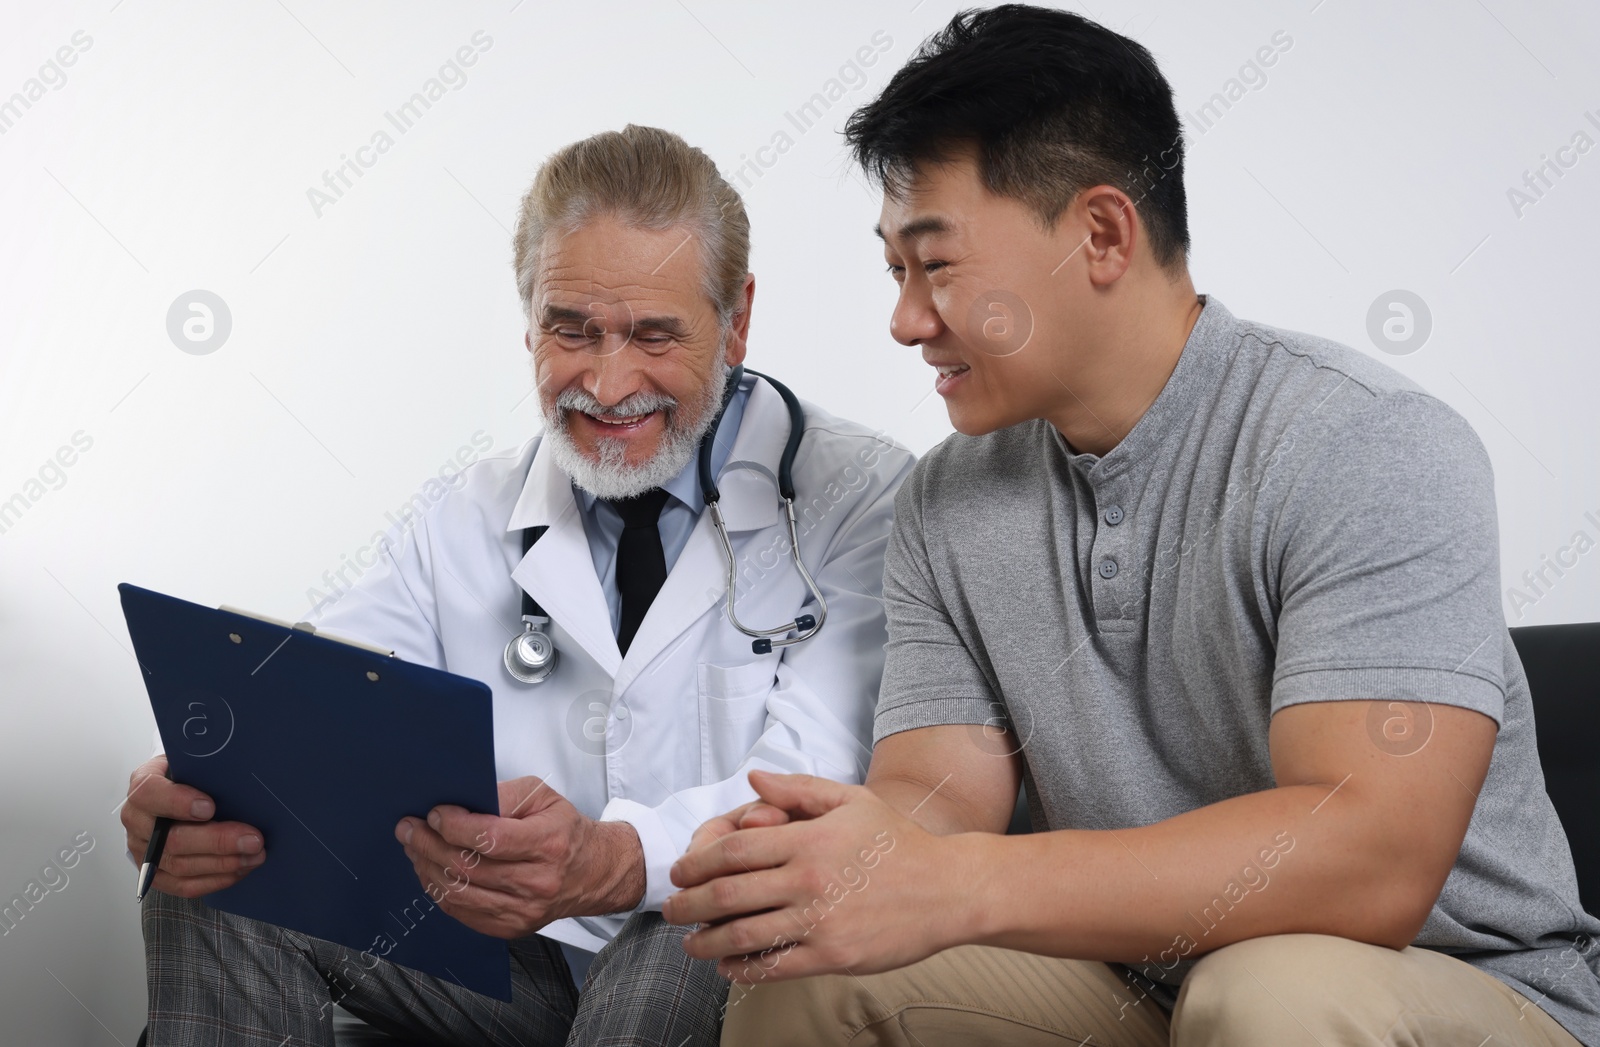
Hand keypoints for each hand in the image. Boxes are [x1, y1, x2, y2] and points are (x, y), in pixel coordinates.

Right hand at [120, 755, 265, 897]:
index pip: (150, 794)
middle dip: (217, 841)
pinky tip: (240, 870)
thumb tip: (240, 771)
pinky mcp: (155, 874)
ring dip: (223, 864)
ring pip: (180, 865)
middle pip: (172, 839)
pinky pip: (182, 885)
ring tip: (254, 855)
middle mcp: (137, 821)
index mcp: (144, 787)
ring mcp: (144, 851)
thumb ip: (207, 766)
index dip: (178, 802)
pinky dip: (215, 880)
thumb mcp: (193, 762)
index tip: (210, 807)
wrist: (176, 795)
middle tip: (252, 839)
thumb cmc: (190, 776)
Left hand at [395, 775, 645, 939]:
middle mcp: (537, 882)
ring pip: (459, 893)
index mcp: (548, 843)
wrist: (592, 872)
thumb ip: (504, 796)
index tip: (435, 814)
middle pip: (468, 867)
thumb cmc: (564, 829)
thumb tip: (461, 803)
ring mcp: (523, 911)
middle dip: (429, 844)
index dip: (455, 826)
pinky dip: (439, 891)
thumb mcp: (543, 797)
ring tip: (414, 848)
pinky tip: (431, 871)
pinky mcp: (510, 928)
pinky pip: (462, 912)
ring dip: (427, 867)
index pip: (491, 838)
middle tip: (409, 828)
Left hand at [663, 770, 980, 982]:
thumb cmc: (898, 842)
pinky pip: (775, 966)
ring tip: (691, 943)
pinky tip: (729, 965)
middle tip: (672, 910)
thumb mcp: (851, 800)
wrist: (948, 889)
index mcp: (809, 839)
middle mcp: (808, 880)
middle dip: (688, 905)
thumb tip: (754, 779)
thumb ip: (799, 790)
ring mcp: (820, 920)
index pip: (732, 851)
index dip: (696, 863)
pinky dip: (743, 968)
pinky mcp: (833, 955)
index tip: (680, 873)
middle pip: (726, 894)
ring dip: (707, 942)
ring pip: (743, 935)